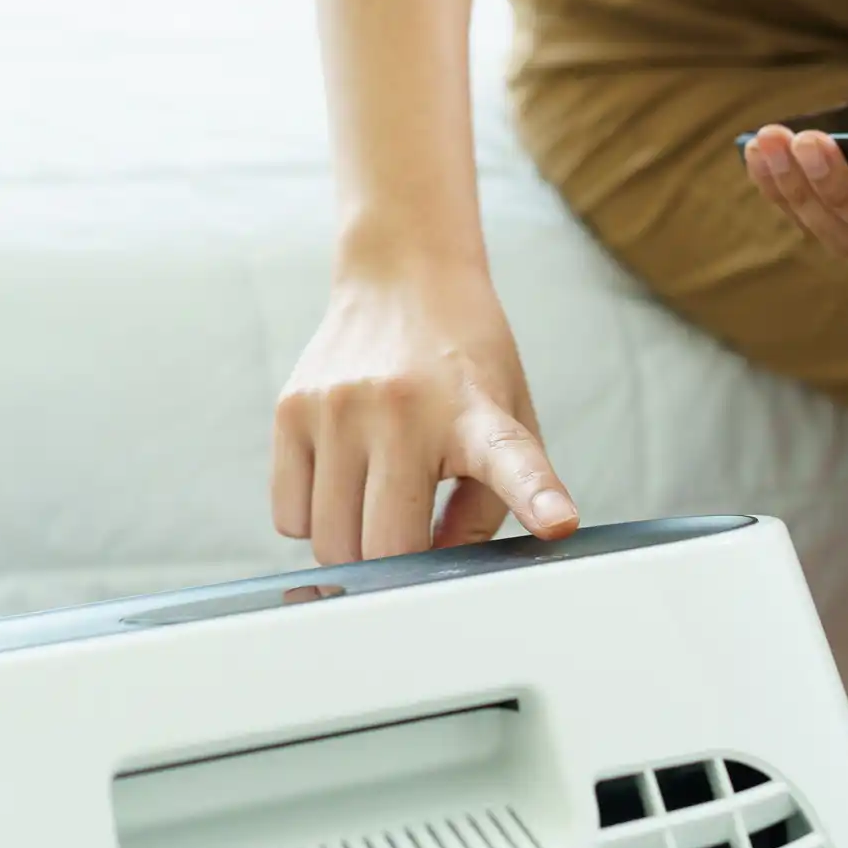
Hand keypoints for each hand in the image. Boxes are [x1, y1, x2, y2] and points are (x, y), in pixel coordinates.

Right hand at [274, 260, 578, 563]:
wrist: (403, 275)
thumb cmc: (463, 362)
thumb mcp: (507, 420)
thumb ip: (491, 506)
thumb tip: (438, 572)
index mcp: (473, 414)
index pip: (509, 459)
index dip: (535, 496)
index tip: (558, 520)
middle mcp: (400, 409)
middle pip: (384, 548)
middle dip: (400, 564)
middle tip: (415, 532)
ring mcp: (336, 407)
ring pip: (328, 542)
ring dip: (355, 545)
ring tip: (378, 500)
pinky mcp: (291, 409)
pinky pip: (289, 516)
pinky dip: (314, 521)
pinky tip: (341, 483)